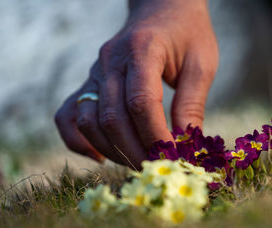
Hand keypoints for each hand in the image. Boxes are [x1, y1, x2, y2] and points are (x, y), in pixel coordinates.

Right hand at [55, 0, 218, 166]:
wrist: (162, 8)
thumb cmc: (187, 34)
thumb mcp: (201, 64)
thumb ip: (192, 104)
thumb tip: (185, 146)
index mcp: (142, 49)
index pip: (141, 102)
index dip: (155, 136)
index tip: (173, 157)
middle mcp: (111, 60)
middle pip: (113, 118)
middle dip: (136, 151)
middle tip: (158, 167)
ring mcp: (95, 71)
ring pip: (88, 121)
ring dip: (112, 150)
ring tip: (138, 162)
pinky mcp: (89, 82)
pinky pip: (69, 115)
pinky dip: (79, 140)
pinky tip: (102, 155)